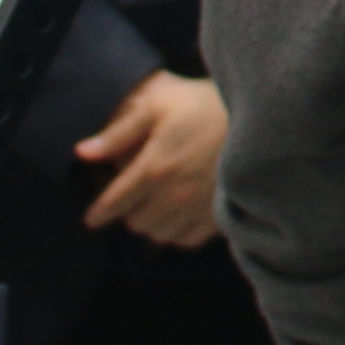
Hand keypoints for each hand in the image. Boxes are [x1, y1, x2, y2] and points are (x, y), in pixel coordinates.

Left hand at [76, 68, 227, 248]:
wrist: (263, 120)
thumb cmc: (206, 105)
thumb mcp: (158, 105)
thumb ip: (119, 132)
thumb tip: (82, 153)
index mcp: (153, 169)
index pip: (114, 202)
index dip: (98, 213)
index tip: (91, 219)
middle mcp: (172, 196)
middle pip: (136, 222)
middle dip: (128, 212)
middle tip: (133, 198)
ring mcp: (197, 210)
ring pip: (159, 235)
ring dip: (152, 223)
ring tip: (155, 206)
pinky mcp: (219, 216)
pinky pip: (187, 240)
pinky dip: (177, 232)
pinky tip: (180, 215)